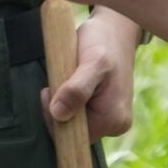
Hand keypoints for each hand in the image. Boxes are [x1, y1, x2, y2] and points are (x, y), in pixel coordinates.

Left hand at [46, 9, 139, 139]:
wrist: (116, 29)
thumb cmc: (103, 42)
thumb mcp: (91, 62)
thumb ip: (76, 89)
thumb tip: (59, 115)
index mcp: (113, 120)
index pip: (70, 137)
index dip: (54, 118)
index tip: (51, 91)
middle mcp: (116, 125)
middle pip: (71, 131)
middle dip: (58, 108)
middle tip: (60, 78)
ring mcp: (112, 119)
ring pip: (73, 122)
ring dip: (63, 102)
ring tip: (69, 77)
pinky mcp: (106, 111)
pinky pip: (79, 114)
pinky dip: (70, 100)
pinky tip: (74, 82)